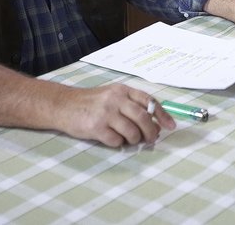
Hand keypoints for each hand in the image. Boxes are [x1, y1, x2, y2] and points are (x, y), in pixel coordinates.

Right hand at [59, 84, 175, 147]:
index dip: (162, 115)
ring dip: (135, 139)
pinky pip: (116, 141)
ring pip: (132, 131)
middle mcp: (116, 99)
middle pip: (143, 118)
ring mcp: (106, 113)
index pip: (149, 101)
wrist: (64, 105)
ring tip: (131, 140)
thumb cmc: (92, 102)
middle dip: (151, 132)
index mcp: (123, 90)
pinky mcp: (96, 127)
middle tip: (152, 139)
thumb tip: (154, 123)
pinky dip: (118, 143)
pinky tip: (113, 139)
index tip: (170, 126)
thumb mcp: (113, 96)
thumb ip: (131, 105)